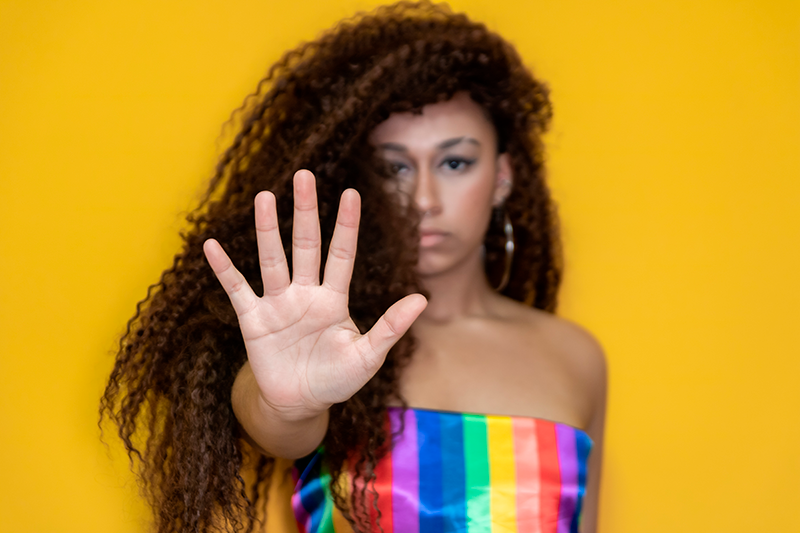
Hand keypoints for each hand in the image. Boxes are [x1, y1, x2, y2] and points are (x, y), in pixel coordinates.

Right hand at [203, 170, 426, 421]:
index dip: (347, 225)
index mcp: (334, 299)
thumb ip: (390, 327)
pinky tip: (212, 245)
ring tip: (264, 196)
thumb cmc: (337, 380)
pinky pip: (236, 289)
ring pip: (272, 259)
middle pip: (306, 245)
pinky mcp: (253, 320)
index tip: (351, 193)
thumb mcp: (367, 356)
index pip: (342, 254)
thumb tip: (422, 298)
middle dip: (305, 211)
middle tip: (303, 175)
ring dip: (267, 229)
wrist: (300, 404)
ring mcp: (278, 304)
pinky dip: (224, 269)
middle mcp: (305, 293)